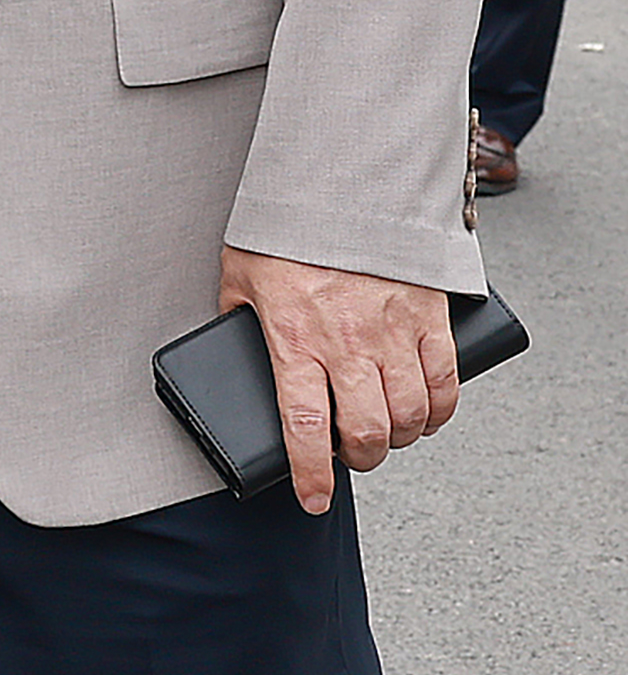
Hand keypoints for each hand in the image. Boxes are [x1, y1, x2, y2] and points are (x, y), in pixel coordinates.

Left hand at [217, 247, 458, 514]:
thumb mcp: (241, 278)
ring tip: (388, 432)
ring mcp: (392, 328)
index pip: (304, 428)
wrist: (340, 176)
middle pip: (367, 431)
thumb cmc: (285, 227)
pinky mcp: (428, 312)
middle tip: (355, 453)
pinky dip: (440, 408)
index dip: (311, 475)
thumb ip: (239, 322)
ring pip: (410, 413)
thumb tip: (229, 357)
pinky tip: (426, 413)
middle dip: (363, 457)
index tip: (312, 498)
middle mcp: (346, 341)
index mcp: (294, 337)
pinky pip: (444, 379)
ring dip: (401, 437)